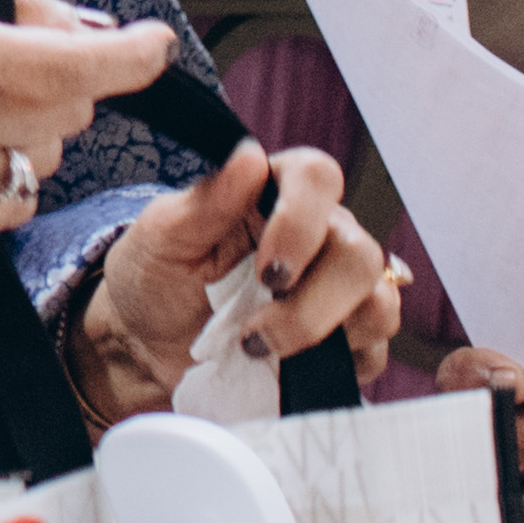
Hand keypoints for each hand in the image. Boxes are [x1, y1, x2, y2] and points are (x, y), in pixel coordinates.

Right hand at [0, 0, 169, 254]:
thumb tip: (75, 19)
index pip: (64, 63)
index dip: (127, 56)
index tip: (155, 43)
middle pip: (68, 110)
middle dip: (65, 77)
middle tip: (13, 54)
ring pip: (44, 157)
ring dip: (31, 125)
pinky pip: (12, 200)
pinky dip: (3, 170)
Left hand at [65, 143, 400, 426]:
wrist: (145, 348)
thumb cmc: (152, 278)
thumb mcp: (162, 236)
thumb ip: (208, 199)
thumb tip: (251, 156)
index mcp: (270, 195)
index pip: (319, 178)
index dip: (303, 223)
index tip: (266, 272)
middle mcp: (316, 237)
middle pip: (360, 252)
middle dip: (313, 300)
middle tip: (257, 328)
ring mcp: (335, 292)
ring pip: (379, 304)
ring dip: (323, 333)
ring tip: (264, 348)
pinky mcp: (342, 344)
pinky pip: (375, 353)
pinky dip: (339, 365)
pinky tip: (288, 366)